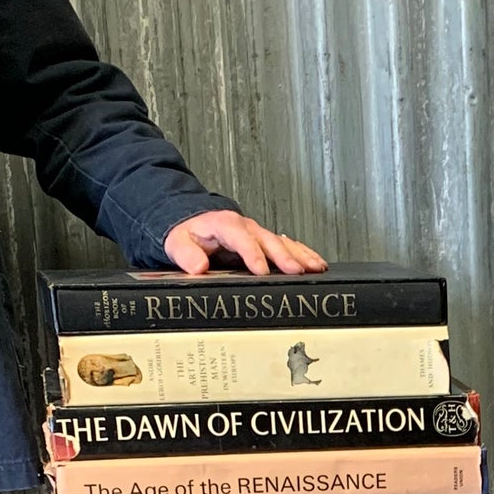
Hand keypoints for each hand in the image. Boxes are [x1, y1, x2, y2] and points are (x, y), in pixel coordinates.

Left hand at [162, 210, 325, 276]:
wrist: (195, 223)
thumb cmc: (189, 235)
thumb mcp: (178, 243)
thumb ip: (186, 254)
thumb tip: (198, 266)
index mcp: (224, 225)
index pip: (240, 237)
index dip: (252, 253)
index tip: (261, 269)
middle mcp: (246, 227)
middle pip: (268, 240)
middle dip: (283, 255)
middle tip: (296, 270)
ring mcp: (258, 234)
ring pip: (282, 242)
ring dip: (300, 255)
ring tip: (315, 267)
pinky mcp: (266, 241)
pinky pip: (288, 245)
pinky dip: (303, 254)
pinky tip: (316, 263)